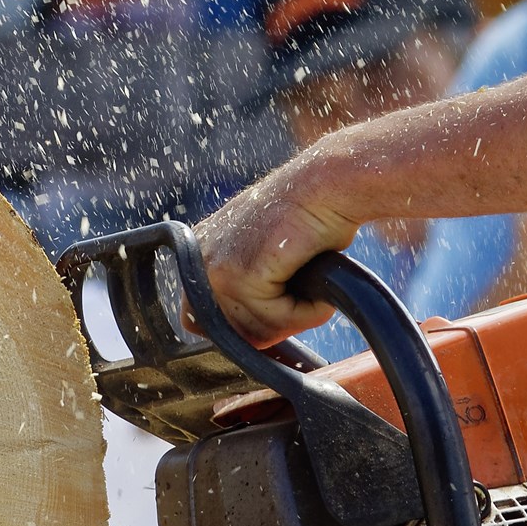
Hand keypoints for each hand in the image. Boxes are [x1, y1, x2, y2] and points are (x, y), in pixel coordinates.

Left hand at [194, 156, 364, 345]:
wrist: (326, 185)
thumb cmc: (311, 216)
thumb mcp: (269, 255)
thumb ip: (252, 290)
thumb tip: (257, 340)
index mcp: (201, 251)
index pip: (200, 319)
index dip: (241, 327)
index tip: (275, 314)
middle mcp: (200, 259)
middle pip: (231, 334)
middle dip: (273, 327)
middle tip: (304, 301)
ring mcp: (216, 269)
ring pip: (259, 331)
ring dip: (296, 319)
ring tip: (314, 287)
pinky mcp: (240, 275)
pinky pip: (277, 321)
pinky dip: (307, 313)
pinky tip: (317, 286)